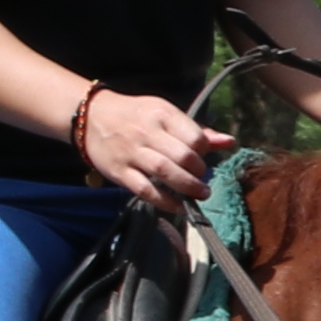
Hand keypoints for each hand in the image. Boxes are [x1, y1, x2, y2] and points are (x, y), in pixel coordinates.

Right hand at [71, 83, 229, 201]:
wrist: (90, 116)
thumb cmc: (136, 116)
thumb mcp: (166, 113)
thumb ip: (197, 130)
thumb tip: (230, 141)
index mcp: (162, 114)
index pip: (194, 137)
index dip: (205, 152)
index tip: (203, 159)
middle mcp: (147, 132)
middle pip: (182, 156)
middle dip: (198, 172)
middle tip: (202, 179)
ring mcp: (131, 152)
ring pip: (165, 172)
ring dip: (187, 187)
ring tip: (200, 194)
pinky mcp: (119, 171)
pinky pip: (145, 190)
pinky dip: (165, 202)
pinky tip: (178, 206)